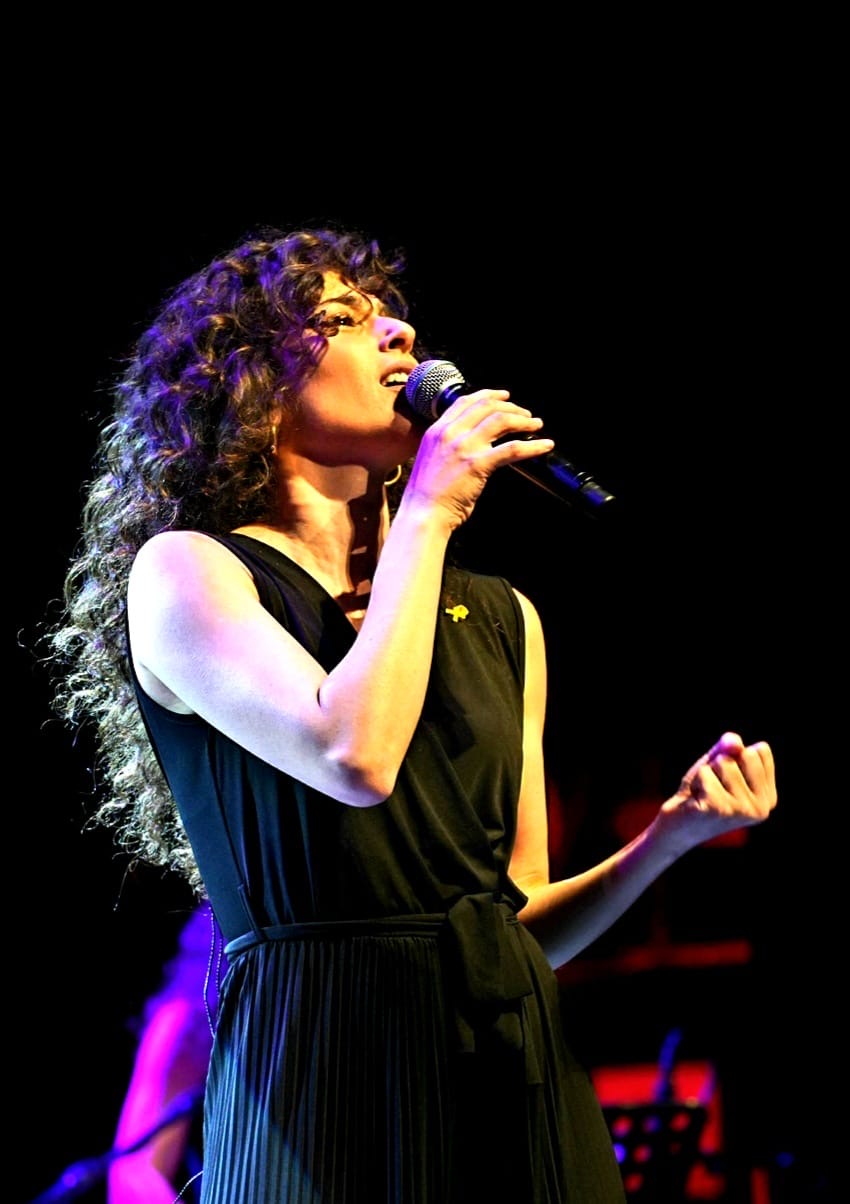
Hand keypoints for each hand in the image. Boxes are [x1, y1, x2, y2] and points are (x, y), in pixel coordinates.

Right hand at [404, 389, 553, 527]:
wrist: (423, 513)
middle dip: (511, 407)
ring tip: (536, 426)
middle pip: (487, 406)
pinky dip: (533, 446)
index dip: (489, 395)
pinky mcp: (478, 464)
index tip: (504, 397)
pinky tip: (545, 446)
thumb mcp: (431, 458)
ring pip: (501, 421)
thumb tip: (471, 442)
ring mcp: (464, 447)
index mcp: (437, 431)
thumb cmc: (427, 495)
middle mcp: (450, 434)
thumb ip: (447, 445)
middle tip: (525, 415)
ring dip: (523, 421)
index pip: (466, 401)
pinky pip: (512, 449)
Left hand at [658, 731, 776, 851]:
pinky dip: (696, 781)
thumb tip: (735, 742)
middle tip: (712, 786)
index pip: (760, 751)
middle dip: (721, 763)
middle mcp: (761, 807)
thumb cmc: (698, 792)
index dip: (736, 756)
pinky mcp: (719, 809)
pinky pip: (706, 774)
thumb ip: (728, 748)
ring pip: (724, 762)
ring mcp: (742, 810)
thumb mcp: (716, 764)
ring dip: (706, 773)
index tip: (725, 779)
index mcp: (768, 797)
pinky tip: (695, 800)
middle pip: (745, 754)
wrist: (675, 827)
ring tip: (703, 793)